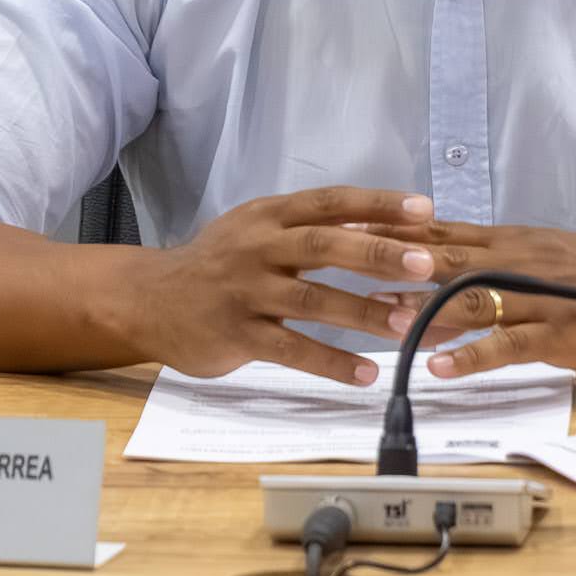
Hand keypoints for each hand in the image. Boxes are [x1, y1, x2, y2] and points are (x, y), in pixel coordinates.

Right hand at [127, 186, 440, 385]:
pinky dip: (331, 362)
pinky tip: (366, 373)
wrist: (150, 299)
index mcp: (269, 217)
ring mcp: (246, 292)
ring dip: (364, 312)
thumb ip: (309, 229)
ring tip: (410, 325)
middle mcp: (258, 248)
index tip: (424, 208)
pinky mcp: (237, 335)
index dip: (376, 204)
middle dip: (377, 253)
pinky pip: (290, 349)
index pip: (330, 202)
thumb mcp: (257, 230)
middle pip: (323, 245)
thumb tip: (380, 225)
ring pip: (311, 300)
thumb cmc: (219, 263)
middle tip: (426, 263)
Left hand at [361, 221, 575, 378]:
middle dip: (395, 261)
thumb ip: (498, 256)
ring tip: (384, 318)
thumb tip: (448, 255)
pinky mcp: (559, 332)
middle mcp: (519, 261)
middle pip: (447, 256)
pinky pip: (510, 343)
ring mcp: (539, 297)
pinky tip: (442, 367)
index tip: (346, 226)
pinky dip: (473, 354)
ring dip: (427, 307)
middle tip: (345, 265)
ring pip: (474, 298)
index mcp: (512, 241)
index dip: (393, 229)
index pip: (441, 229)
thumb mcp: (544, 254)